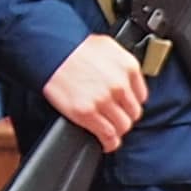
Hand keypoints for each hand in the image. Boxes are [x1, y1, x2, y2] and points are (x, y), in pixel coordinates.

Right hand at [43, 34, 145, 150]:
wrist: (50, 51)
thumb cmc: (73, 47)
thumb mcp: (107, 47)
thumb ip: (120, 64)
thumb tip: (124, 78)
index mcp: (128, 67)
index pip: (141, 96)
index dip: (130, 103)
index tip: (123, 106)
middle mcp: (120, 85)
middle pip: (133, 113)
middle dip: (124, 117)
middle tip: (114, 119)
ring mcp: (104, 100)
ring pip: (122, 126)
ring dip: (116, 131)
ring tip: (109, 132)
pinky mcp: (87, 113)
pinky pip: (107, 135)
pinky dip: (109, 143)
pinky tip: (106, 143)